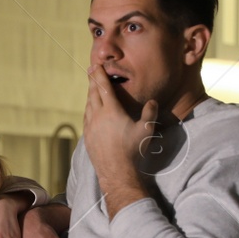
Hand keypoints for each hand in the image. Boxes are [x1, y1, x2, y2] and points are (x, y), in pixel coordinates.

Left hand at [83, 64, 158, 190]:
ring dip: (90, 94)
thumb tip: (152, 102)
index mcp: (112, 111)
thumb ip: (150, 114)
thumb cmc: (132, 151)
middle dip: (92, 81)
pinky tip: (90, 110)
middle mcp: (98, 116)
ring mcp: (90, 127)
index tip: (95, 65)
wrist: (116, 172)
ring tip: (91, 88)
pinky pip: (86, 118)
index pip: (103, 88)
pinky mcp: (87, 137)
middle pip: (93, 94)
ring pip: (88, 105)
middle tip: (90, 71)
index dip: (99, 75)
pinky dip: (88, 109)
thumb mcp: (146, 131)